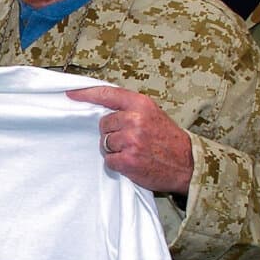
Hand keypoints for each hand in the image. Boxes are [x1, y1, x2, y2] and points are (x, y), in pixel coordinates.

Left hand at [67, 85, 192, 193]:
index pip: (107, 94)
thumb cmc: (169, 139)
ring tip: (134, 151)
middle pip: (103, 124)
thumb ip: (130, 109)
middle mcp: (135, 119)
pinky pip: (109, 160)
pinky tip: (133, 162)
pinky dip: (117, 163)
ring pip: (105, 143)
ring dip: (115, 149)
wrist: (188, 164)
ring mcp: (131, 140)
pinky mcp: (128, 160)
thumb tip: (101, 108)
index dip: (86, 94)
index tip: (71, 94)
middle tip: (130, 140)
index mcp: (141, 104)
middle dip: (112, 133)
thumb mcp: (153, 114)